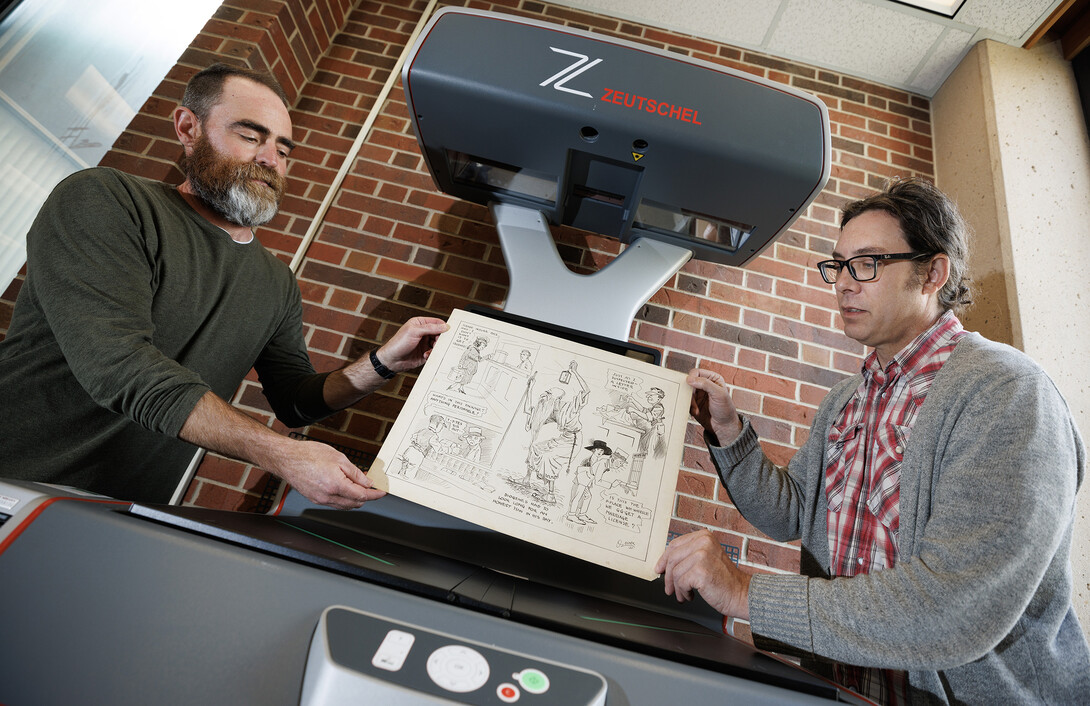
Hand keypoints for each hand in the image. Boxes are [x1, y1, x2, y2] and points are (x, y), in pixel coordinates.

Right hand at [268, 437, 385, 508]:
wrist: (287, 458)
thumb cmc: (309, 454)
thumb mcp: (339, 458)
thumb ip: (355, 473)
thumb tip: (367, 483)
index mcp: (336, 486)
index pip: (362, 496)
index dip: (375, 495)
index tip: (381, 492)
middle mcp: (327, 497)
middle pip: (354, 504)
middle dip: (366, 497)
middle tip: (371, 486)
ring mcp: (320, 500)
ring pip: (344, 506)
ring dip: (355, 499)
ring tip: (358, 485)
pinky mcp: (314, 499)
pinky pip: (334, 503)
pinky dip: (343, 498)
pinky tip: (345, 488)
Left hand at [375, 317, 448, 372]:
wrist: (392, 360)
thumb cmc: (398, 343)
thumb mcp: (414, 331)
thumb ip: (430, 328)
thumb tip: (444, 326)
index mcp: (420, 323)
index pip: (437, 322)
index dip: (444, 327)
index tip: (449, 332)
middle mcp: (423, 333)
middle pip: (440, 334)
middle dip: (440, 339)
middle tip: (438, 343)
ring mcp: (425, 343)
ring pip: (438, 344)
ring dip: (436, 348)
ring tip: (430, 350)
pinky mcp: (425, 353)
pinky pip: (434, 353)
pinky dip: (432, 354)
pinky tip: (425, 355)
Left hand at [653, 529, 750, 619]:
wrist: (741, 593)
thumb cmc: (724, 579)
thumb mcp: (706, 559)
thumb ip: (688, 555)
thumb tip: (664, 563)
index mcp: (704, 536)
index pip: (675, 544)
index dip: (664, 559)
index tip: (659, 568)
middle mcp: (703, 542)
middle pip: (672, 559)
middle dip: (668, 576)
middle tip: (669, 588)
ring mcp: (702, 555)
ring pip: (675, 572)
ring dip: (677, 587)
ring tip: (685, 593)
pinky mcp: (700, 570)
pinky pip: (680, 582)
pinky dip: (683, 592)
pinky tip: (691, 595)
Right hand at [687, 368, 742, 444]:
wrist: (723, 426)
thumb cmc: (725, 409)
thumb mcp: (719, 394)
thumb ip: (705, 384)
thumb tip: (690, 379)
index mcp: (712, 378)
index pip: (697, 372)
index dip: (692, 377)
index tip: (689, 384)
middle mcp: (704, 385)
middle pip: (689, 382)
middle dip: (690, 392)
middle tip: (693, 400)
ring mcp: (698, 394)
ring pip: (686, 392)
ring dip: (689, 401)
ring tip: (696, 409)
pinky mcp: (693, 403)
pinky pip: (685, 401)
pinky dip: (688, 407)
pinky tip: (696, 412)